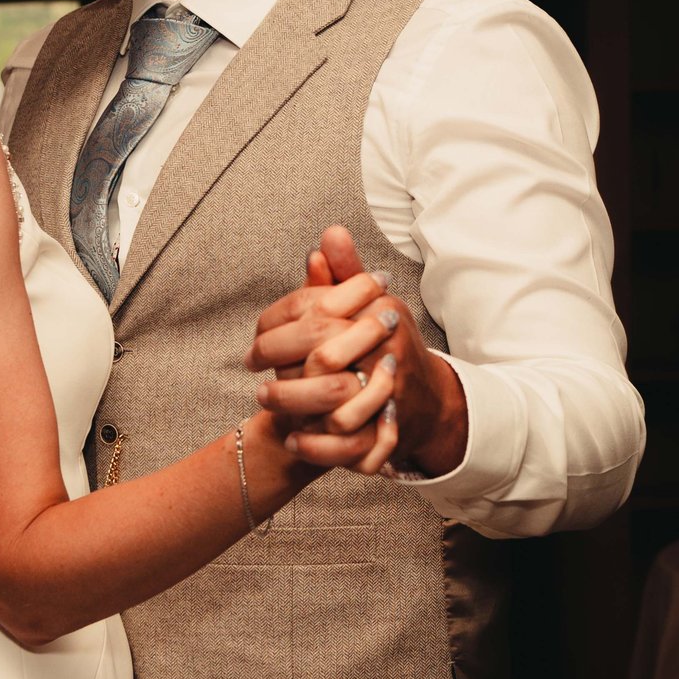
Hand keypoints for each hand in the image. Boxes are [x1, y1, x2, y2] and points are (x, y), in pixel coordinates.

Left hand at [249, 227, 466, 475]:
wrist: (427, 400)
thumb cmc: (389, 344)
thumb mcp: (371, 303)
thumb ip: (347, 273)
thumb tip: (329, 233)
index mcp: (380, 315)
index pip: (318, 317)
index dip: (277, 328)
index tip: (255, 340)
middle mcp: (387, 352)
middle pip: (321, 358)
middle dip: (278, 365)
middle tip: (252, 367)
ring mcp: (389, 393)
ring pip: (331, 401)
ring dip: (291, 404)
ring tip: (264, 400)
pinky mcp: (385, 431)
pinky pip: (344, 442)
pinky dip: (314, 444)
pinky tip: (291, 438)